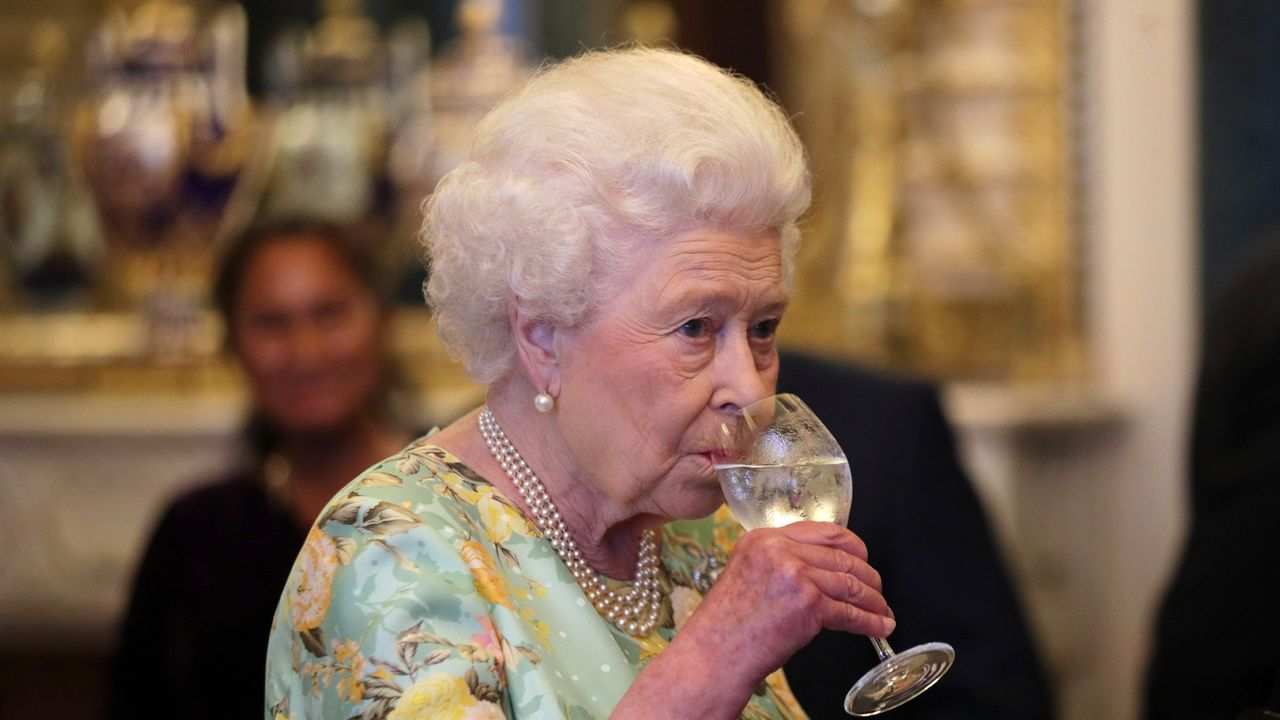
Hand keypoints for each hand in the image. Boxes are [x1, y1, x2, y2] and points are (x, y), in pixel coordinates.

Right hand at [688, 521, 894, 676]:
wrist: (713, 653)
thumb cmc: (727, 625)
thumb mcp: (747, 574)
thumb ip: (779, 562)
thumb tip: (820, 568)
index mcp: (762, 537)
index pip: (822, 531)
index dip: (850, 546)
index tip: (862, 558)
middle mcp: (779, 549)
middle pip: (841, 556)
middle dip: (867, 575)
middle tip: (876, 588)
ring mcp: (794, 574)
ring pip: (850, 582)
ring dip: (872, 600)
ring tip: (881, 610)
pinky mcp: (807, 603)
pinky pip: (849, 611)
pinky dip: (869, 621)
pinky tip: (878, 626)